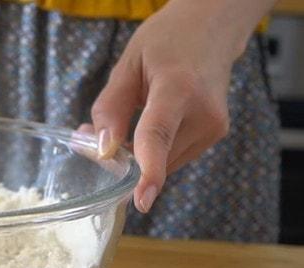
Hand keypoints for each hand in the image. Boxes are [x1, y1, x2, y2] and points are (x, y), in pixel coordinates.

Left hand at [88, 0, 275, 212]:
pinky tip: (142, 128)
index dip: (148, 172)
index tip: (141, 201)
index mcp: (178, 89)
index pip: (158, 136)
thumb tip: (102, 152)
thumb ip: (110, 110)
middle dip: (121, 158)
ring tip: (121, 125)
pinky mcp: (214, 135)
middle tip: (90, 136)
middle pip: (155, 156)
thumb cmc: (167, 42)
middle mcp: (203, 113)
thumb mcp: (127, 66)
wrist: (213, 29)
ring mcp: (213, 127)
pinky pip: (173, 155)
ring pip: (163, 162)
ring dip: (136, 156)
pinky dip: (153, 152)